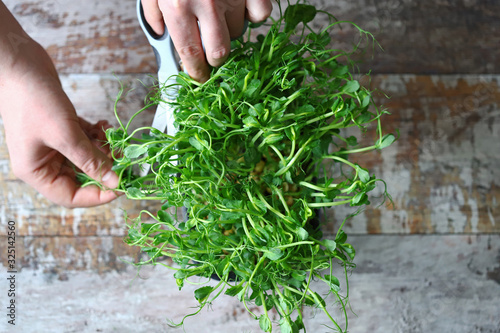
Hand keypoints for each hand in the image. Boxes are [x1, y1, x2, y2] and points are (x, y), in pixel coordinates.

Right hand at [0, 38, 119, 207]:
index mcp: (36, 171)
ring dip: (103, 150)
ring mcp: (53, 144)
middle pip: (81, 177)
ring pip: (86, 158)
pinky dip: (97, 136)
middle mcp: (44, 162)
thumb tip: (114, 181)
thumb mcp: (65, 134)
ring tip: (115, 138)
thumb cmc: (33, 100)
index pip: (71, 196)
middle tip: (125, 159)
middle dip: (105, 169)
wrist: (18, 62)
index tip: (122, 187)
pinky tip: (104, 126)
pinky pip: (84, 141)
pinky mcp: (61, 128)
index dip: (98, 195)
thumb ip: (90, 160)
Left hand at [141, 0, 272, 81]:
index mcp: (178, 6)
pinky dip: (252, 15)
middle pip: (220, 52)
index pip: (190, 53)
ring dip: (229, 30)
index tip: (199, 78)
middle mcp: (207, 3)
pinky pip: (260, 15)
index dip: (196, 72)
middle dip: (215, 58)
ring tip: (220, 13)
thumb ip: (155, 13)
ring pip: (238, 32)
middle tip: (210, 50)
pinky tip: (241, 6)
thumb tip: (163, 37)